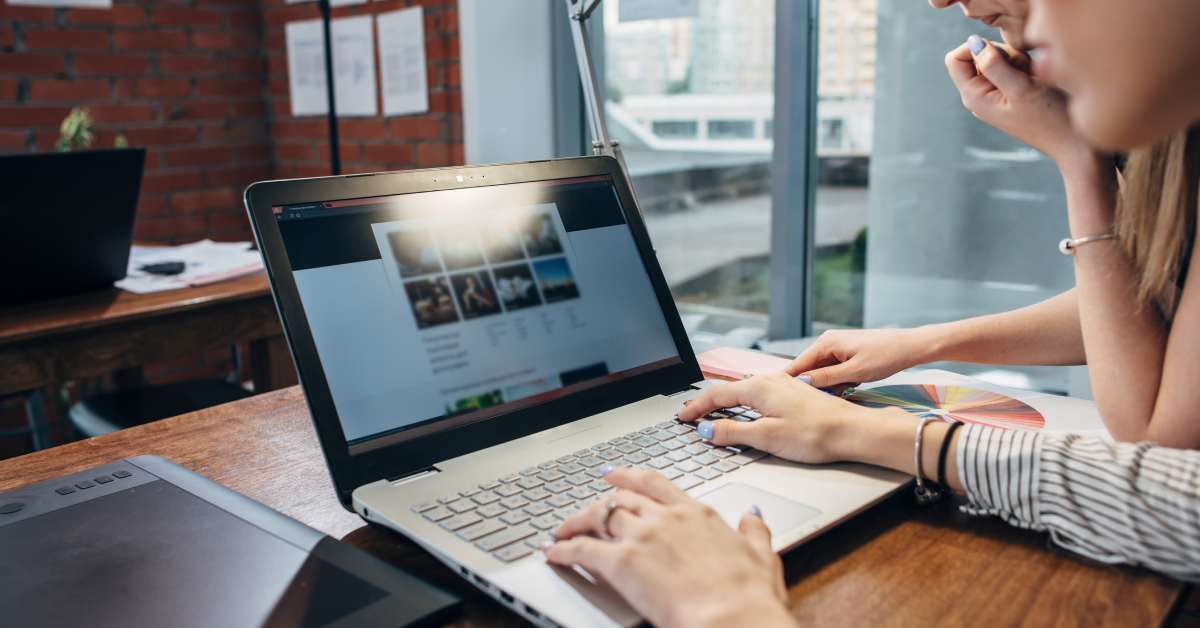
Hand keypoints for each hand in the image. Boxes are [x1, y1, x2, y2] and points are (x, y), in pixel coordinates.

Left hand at [544, 468, 795, 627]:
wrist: (732, 617)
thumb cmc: (748, 597)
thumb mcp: (762, 557)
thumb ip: (755, 532)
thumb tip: (753, 516)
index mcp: (697, 514)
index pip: (655, 485)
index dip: (631, 477)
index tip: (617, 475)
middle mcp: (666, 518)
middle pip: (622, 498)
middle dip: (600, 500)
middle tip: (586, 504)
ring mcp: (642, 537)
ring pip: (599, 516)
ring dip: (577, 522)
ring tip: (564, 530)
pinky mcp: (622, 562)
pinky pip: (583, 549)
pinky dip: (564, 549)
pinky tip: (553, 552)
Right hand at [677, 373, 874, 463]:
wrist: (853, 431)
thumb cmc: (815, 434)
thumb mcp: (767, 437)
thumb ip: (733, 433)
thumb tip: (707, 431)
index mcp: (759, 387)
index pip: (716, 395)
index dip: (695, 407)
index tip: (681, 417)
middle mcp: (770, 379)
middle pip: (728, 391)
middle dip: (706, 403)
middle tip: (689, 415)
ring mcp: (784, 385)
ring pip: (744, 391)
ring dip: (725, 403)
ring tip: (710, 414)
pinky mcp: (795, 393)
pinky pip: (759, 395)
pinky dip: (743, 403)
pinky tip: (745, 411)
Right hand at [785, 328, 931, 387]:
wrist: (910, 346)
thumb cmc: (885, 357)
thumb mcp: (855, 372)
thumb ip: (826, 378)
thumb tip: (801, 382)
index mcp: (826, 343)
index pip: (798, 364)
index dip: (787, 381)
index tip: (776, 397)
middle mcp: (827, 341)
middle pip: (808, 368)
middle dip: (811, 385)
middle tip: (812, 402)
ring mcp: (837, 346)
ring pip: (822, 370)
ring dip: (827, 384)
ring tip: (837, 394)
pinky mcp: (846, 352)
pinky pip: (833, 369)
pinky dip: (837, 380)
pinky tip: (848, 387)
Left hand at [947, 36, 1098, 167]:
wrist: (1073, 141)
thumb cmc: (1050, 118)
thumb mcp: (1021, 89)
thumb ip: (995, 66)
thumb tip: (973, 43)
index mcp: (973, 97)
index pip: (955, 59)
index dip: (977, 49)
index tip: (1002, 56)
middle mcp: (980, 95)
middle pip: (979, 55)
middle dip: (1004, 55)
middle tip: (1025, 74)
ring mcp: (996, 92)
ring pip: (1000, 57)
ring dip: (1019, 61)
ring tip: (1034, 80)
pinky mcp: (1012, 90)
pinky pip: (1014, 66)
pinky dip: (1027, 66)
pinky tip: (1038, 82)